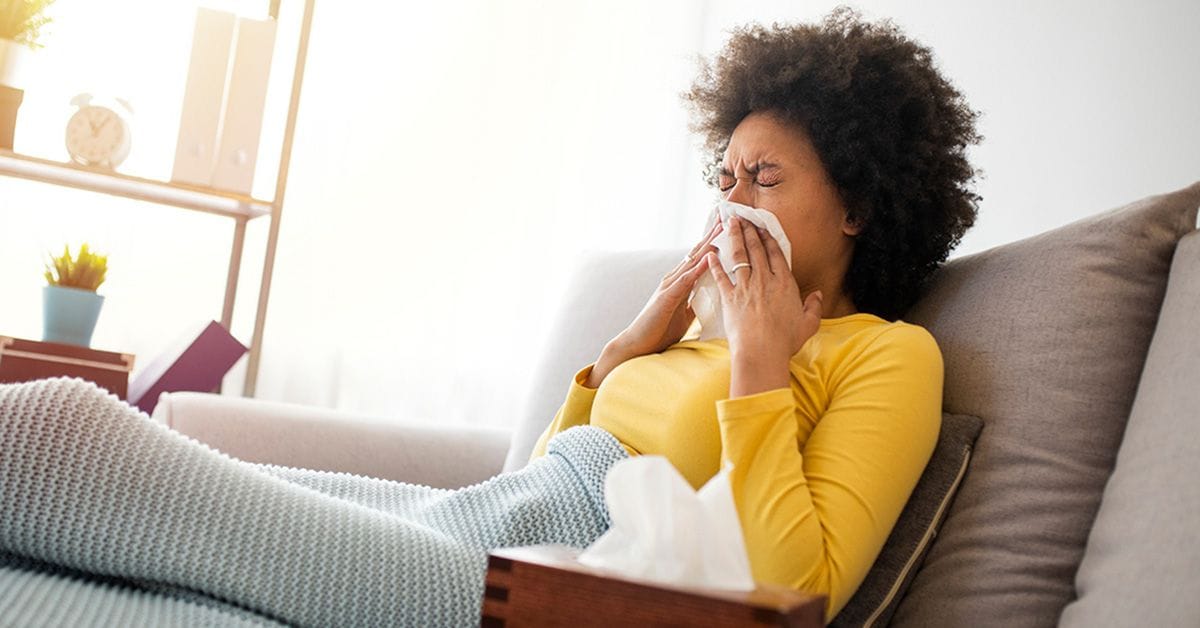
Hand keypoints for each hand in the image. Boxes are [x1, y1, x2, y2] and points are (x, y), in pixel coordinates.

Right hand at [585, 219, 723, 386]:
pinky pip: (685, 281)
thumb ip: (695, 301)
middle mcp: (673, 279)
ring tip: (721, 231)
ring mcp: (669, 286)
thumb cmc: (660, 330)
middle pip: (696, 254)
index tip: (728, 231)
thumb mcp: (685, 314)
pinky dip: (697, 269)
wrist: (638, 344)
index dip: (713, 245)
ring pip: (691, 262)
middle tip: (728, 220)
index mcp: (680, 283)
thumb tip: (712, 296)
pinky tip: (707, 259)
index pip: (699, 259)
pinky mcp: (666, 297)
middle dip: (712, 237)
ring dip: (707, 246)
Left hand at [707, 216, 822, 390]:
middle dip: (750, 230)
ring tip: (730, 224)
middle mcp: (764, 281)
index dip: (768, 238)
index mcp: (784, 284)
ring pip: (739, 257)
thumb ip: (814, 307)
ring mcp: (745, 288)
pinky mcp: (729, 299)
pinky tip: (710, 253)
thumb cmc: (785, 341)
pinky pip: (720, 277)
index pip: (775, 254)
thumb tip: (819, 295)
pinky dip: (714, 264)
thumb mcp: (808, 324)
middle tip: (743, 216)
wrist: (761, 352)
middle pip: (756, 250)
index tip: (763, 225)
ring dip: (734, 238)